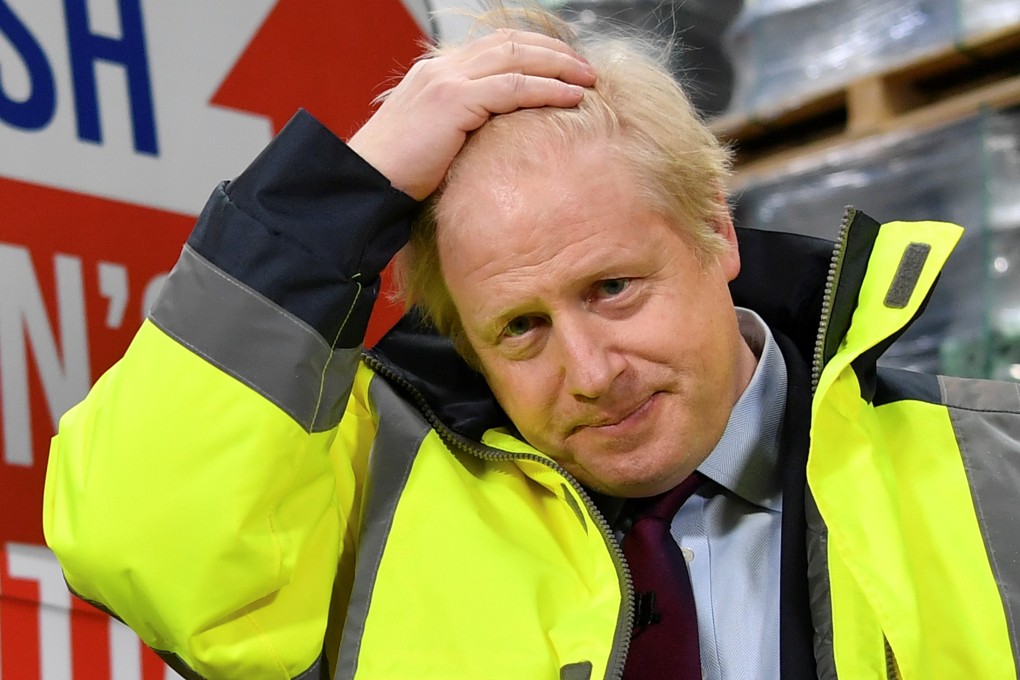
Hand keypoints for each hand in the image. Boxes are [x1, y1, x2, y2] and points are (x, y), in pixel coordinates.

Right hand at [348, 29, 596, 199]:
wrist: (363, 182)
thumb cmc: (395, 175)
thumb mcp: (431, 142)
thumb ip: (461, 129)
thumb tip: (495, 141)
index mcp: (435, 74)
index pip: (495, 47)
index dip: (534, 51)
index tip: (563, 66)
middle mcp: (441, 68)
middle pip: (511, 43)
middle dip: (554, 53)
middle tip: (586, 69)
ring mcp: (447, 81)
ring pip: (517, 58)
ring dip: (559, 66)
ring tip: (588, 79)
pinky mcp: (454, 101)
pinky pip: (513, 87)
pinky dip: (547, 89)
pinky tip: (570, 97)